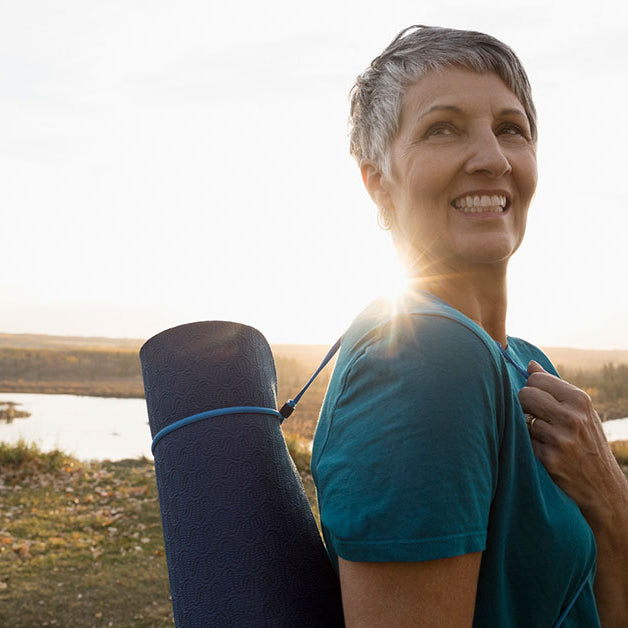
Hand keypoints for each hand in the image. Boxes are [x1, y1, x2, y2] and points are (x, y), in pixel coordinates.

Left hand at [518, 360, 627, 524]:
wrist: (603, 485)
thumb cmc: (587, 441)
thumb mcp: (580, 410)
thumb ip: (554, 387)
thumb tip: (530, 364)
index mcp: (579, 399)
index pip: (536, 379)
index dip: (532, 388)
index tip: (539, 399)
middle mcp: (572, 416)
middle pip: (525, 394)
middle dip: (525, 404)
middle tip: (537, 417)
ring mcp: (561, 438)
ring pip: (522, 417)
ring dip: (527, 425)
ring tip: (543, 434)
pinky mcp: (550, 458)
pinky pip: (524, 439)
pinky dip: (529, 443)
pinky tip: (544, 450)